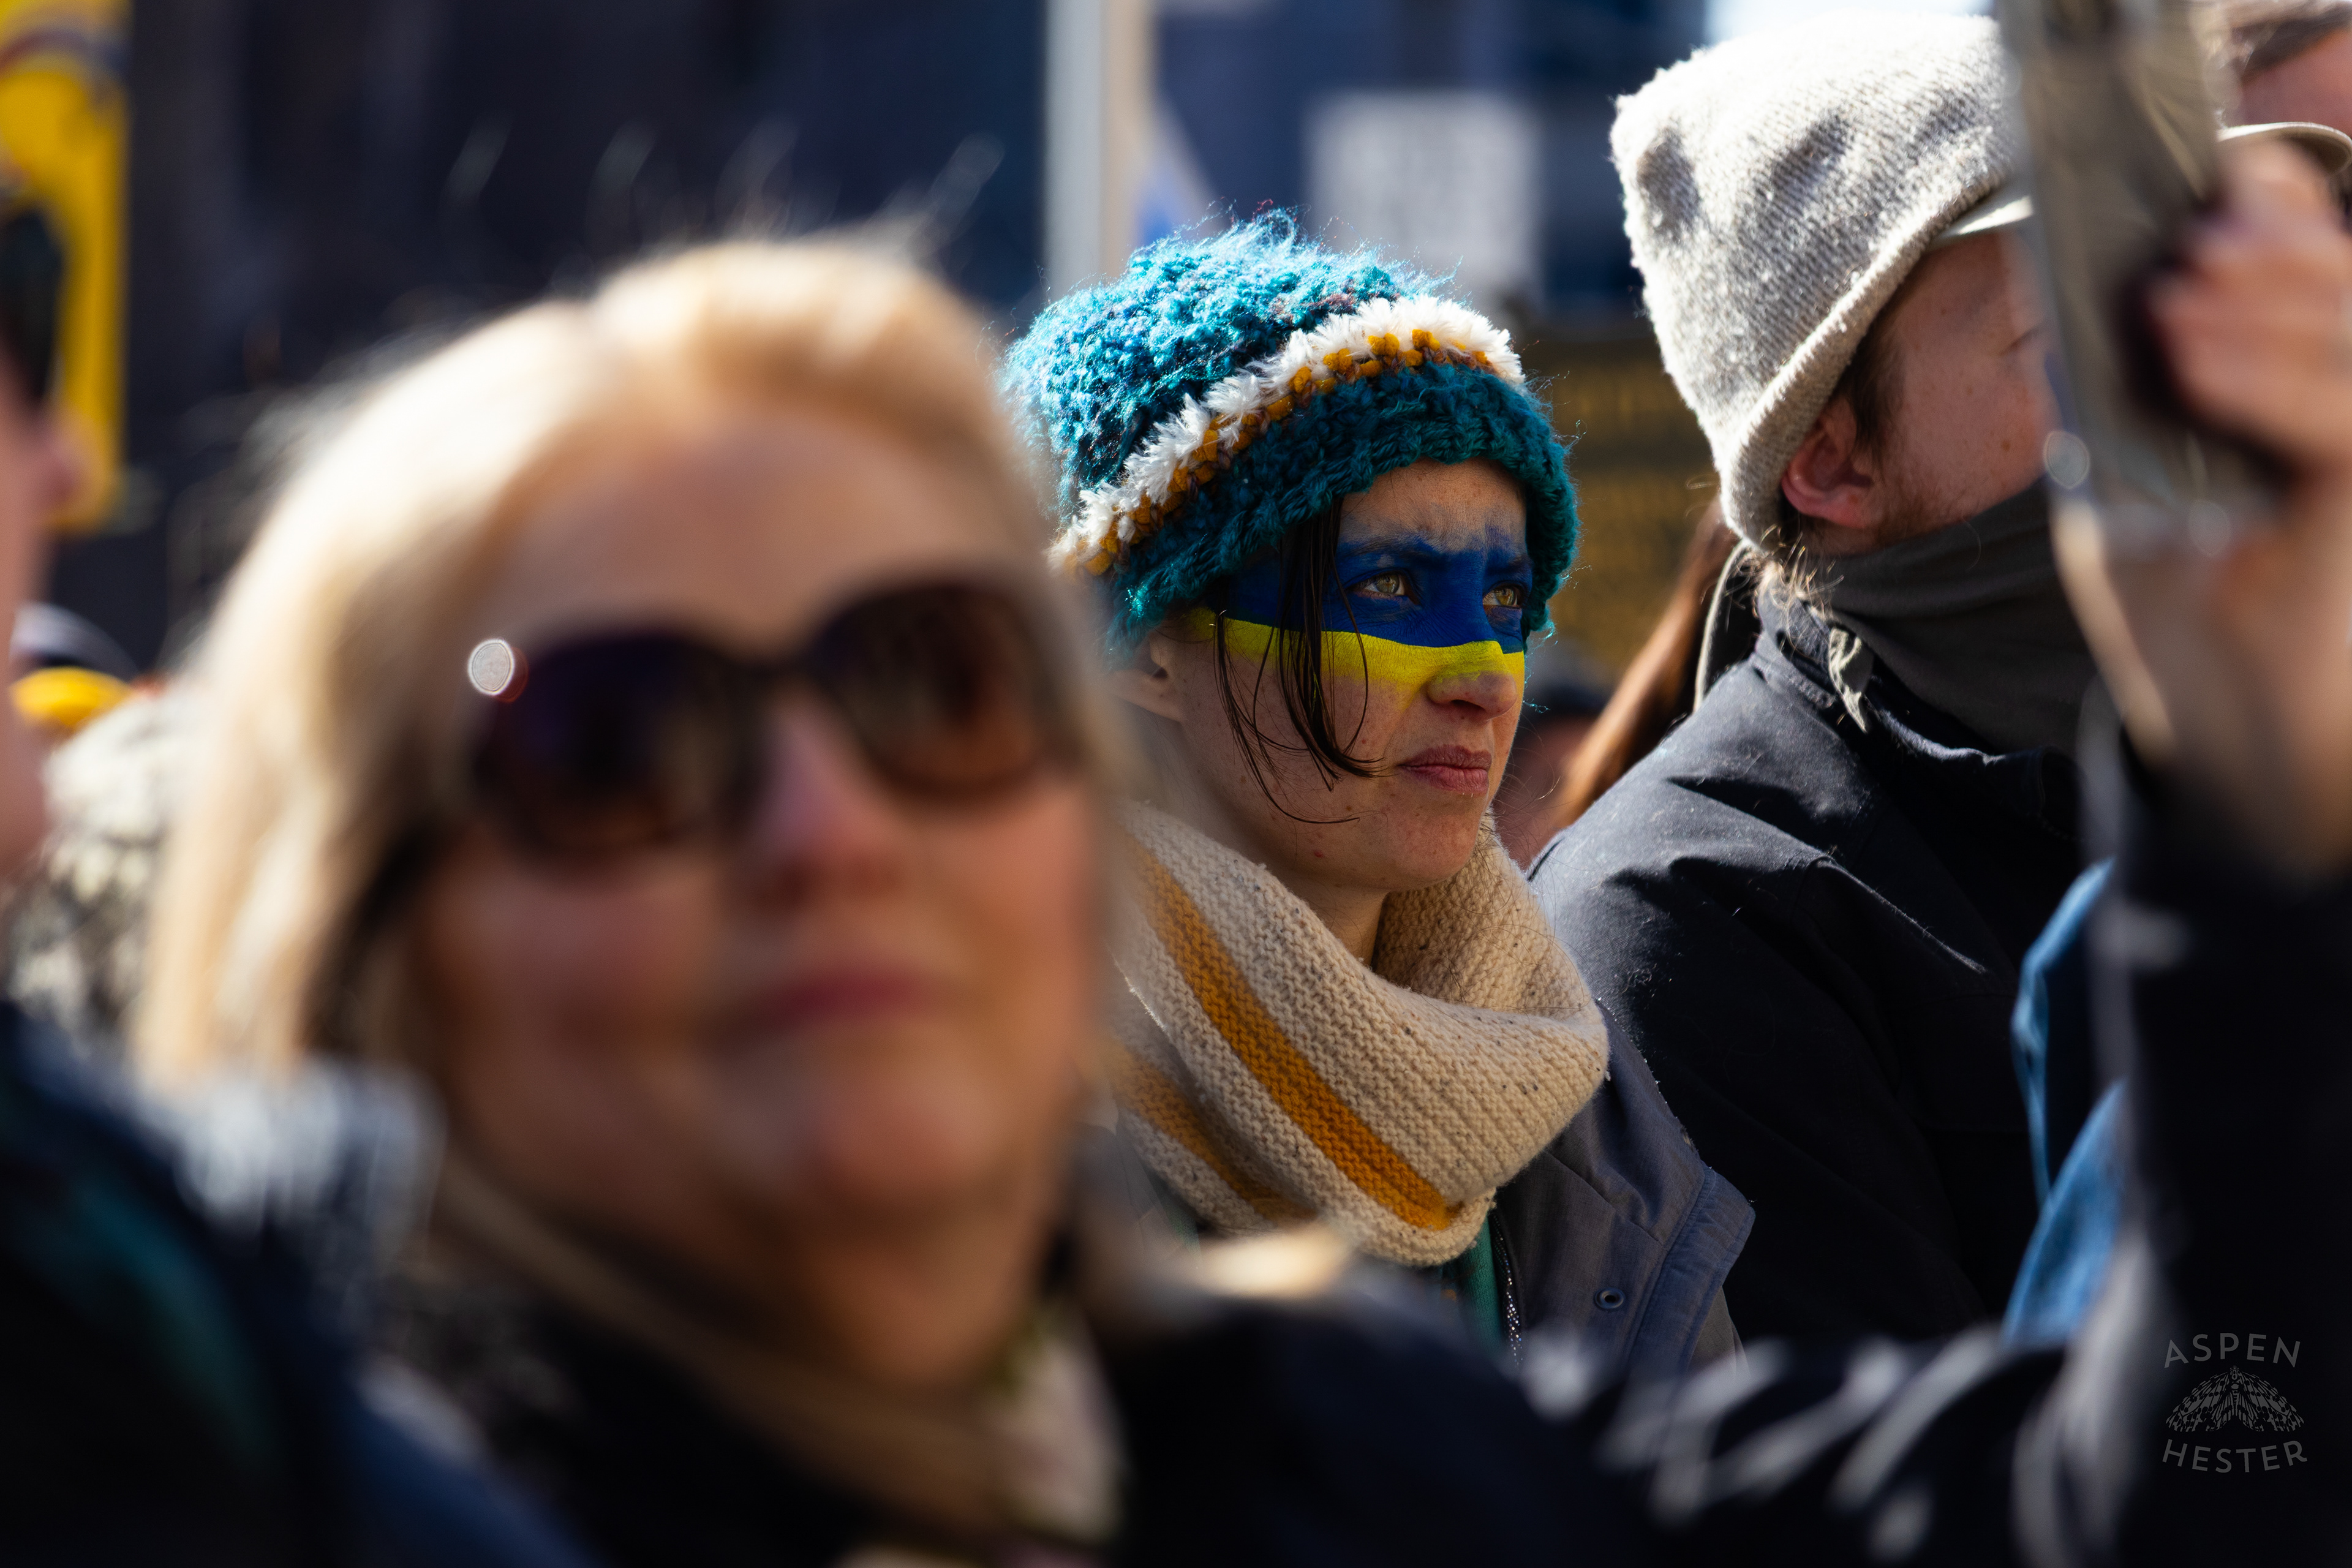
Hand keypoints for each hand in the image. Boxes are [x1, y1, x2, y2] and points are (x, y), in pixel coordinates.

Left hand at [2057, 141, 2351, 871]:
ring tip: (2176, 289)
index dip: (2281, 222)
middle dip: (2271, 253)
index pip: (2320, 287)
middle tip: (2191, 240)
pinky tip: (2188, 353)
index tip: (2212, 185)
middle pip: (2344, 296)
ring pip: (2350, 340)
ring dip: (2262, 300)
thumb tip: (2079, 313)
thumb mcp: (2129, 504)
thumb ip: (2121, 407)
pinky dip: (2264, 377)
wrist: (2240, 761)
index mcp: (2316, 410)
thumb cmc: (2190, 639)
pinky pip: (2339, 420)